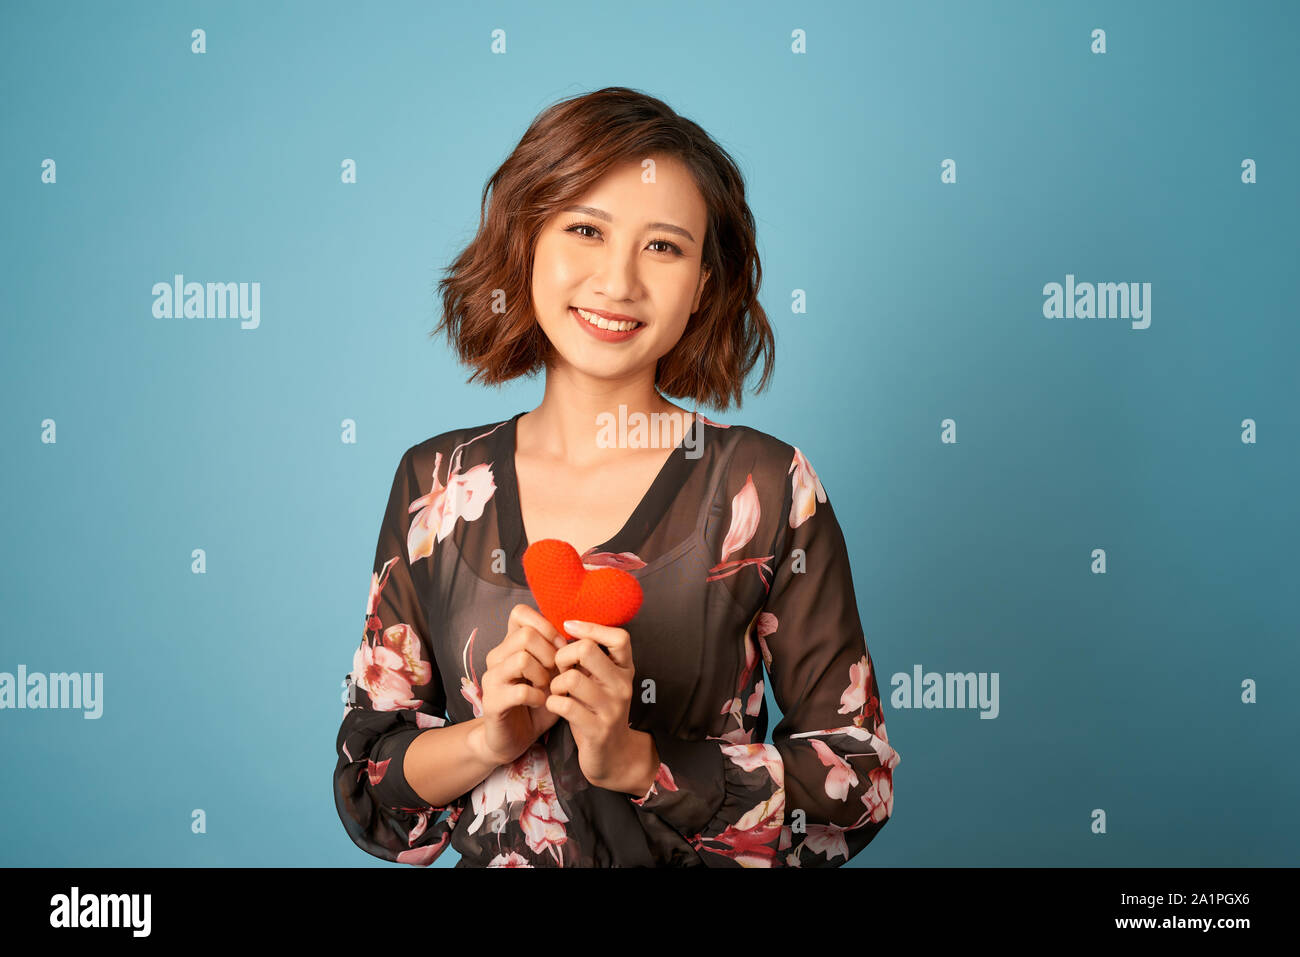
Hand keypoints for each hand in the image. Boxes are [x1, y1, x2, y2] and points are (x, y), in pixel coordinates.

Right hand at [477, 604, 564, 765]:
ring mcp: (492, 679)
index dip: (545, 625)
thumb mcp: (552, 673)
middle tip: (556, 672)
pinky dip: (538, 696)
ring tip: (548, 687)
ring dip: (542, 674)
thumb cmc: (537, 702)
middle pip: (525, 634)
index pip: (519, 613)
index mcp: (510, 645)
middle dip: (549, 652)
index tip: (560, 646)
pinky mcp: (492, 702)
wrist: (514, 738)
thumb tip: (580, 634)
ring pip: (521, 658)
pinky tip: (541, 702)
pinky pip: (520, 690)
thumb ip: (560, 653)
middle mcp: (497, 657)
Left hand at [545, 619, 652, 792]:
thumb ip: (590, 658)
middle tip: (559, 669)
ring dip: (555, 684)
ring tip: (556, 691)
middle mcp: (622, 686)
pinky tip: (555, 706)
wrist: (613, 755)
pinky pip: (565, 706)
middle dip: (563, 655)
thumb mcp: (601, 681)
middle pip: (586, 650)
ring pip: (571, 678)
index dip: (591, 627)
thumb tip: (567, 625)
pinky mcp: (597, 729)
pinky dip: (552, 703)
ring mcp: (612, 708)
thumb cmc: (598, 710)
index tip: (568, 628)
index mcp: (625, 669)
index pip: (619, 636)